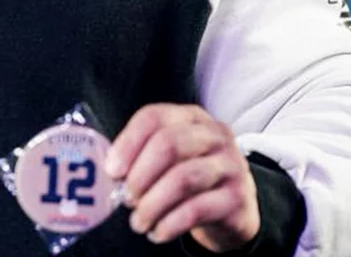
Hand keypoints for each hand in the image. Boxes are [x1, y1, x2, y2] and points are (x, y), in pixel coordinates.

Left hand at [105, 104, 259, 250]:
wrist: (234, 207)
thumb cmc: (190, 177)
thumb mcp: (170, 158)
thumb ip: (142, 156)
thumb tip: (112, 172)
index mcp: (190, 117)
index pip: (153, 117)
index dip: (127, 143)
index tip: (112, 170)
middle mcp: (214, 134)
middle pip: (168, 144)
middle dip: (139, 175)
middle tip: (126, 199)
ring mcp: (231, 164)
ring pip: (182, 178)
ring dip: (152, 205)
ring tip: (139, 222)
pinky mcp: (238, 197)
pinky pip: (197, 209)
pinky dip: (170, 224)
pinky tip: (158, 232)